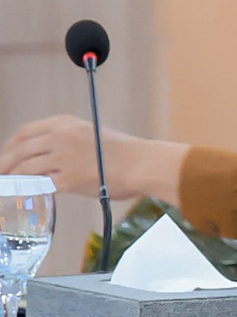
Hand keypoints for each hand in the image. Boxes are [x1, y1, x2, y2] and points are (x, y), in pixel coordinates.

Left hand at [0, 115, 185, 202]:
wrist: (143, 163)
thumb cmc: (126, 152)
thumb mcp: (93, 135)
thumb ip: (70, 143)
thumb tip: (54, 160)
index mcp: (66, 123)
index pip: (26, 131)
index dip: (10, 144)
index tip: (6, 153)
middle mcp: (61, 136)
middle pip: (20, 149)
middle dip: (4, 162)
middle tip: (0, 171)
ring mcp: (64, 157)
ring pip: (25, 167)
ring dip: (11, 177)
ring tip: (6, 184)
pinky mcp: (68, 178)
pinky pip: (40, 184)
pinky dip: (28, 189)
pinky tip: (23, 193)